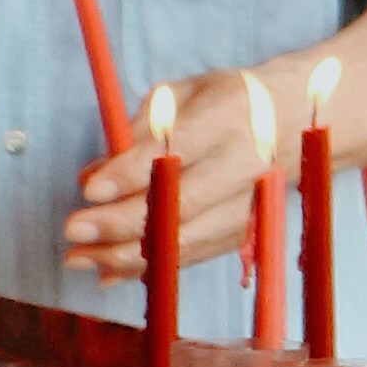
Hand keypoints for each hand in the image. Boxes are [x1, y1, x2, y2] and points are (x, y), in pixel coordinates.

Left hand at [64, 67, 280, 288]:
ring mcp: (248, 205)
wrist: (294, 123)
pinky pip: (190, 257)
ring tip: (78, 258)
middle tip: (73, 230)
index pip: (176, 152)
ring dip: (126, 256)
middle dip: (120, 224)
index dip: (131, 175)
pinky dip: (148, 268)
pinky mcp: (243, 233)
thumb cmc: (226, 102)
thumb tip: (92, 175)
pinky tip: (107, 271)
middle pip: (179, 205)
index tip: (90, 191)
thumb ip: (136, 130)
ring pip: (184, 241)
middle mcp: (244, 164)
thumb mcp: (183, 95)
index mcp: (229, 117)